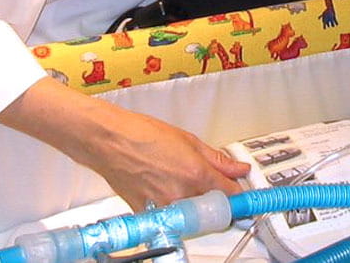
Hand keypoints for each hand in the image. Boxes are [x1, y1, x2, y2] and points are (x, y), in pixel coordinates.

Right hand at [78, 106, 250, 207]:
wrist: (109, 141)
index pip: (230, 194)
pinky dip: (171, 207)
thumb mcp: (188, 140)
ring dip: (193, 204)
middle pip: (212, 207)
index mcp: (197, 174)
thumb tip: (238, 168)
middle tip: (208, 185)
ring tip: (180, 183)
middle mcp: (183, 195)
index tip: (241, 194)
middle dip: (215, 199)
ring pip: (191, 214)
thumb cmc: (143, 134)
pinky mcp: (149, 214)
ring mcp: (165, 207)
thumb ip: (217, 159)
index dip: (238, 194)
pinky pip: (169, 216)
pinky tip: (163, 188)